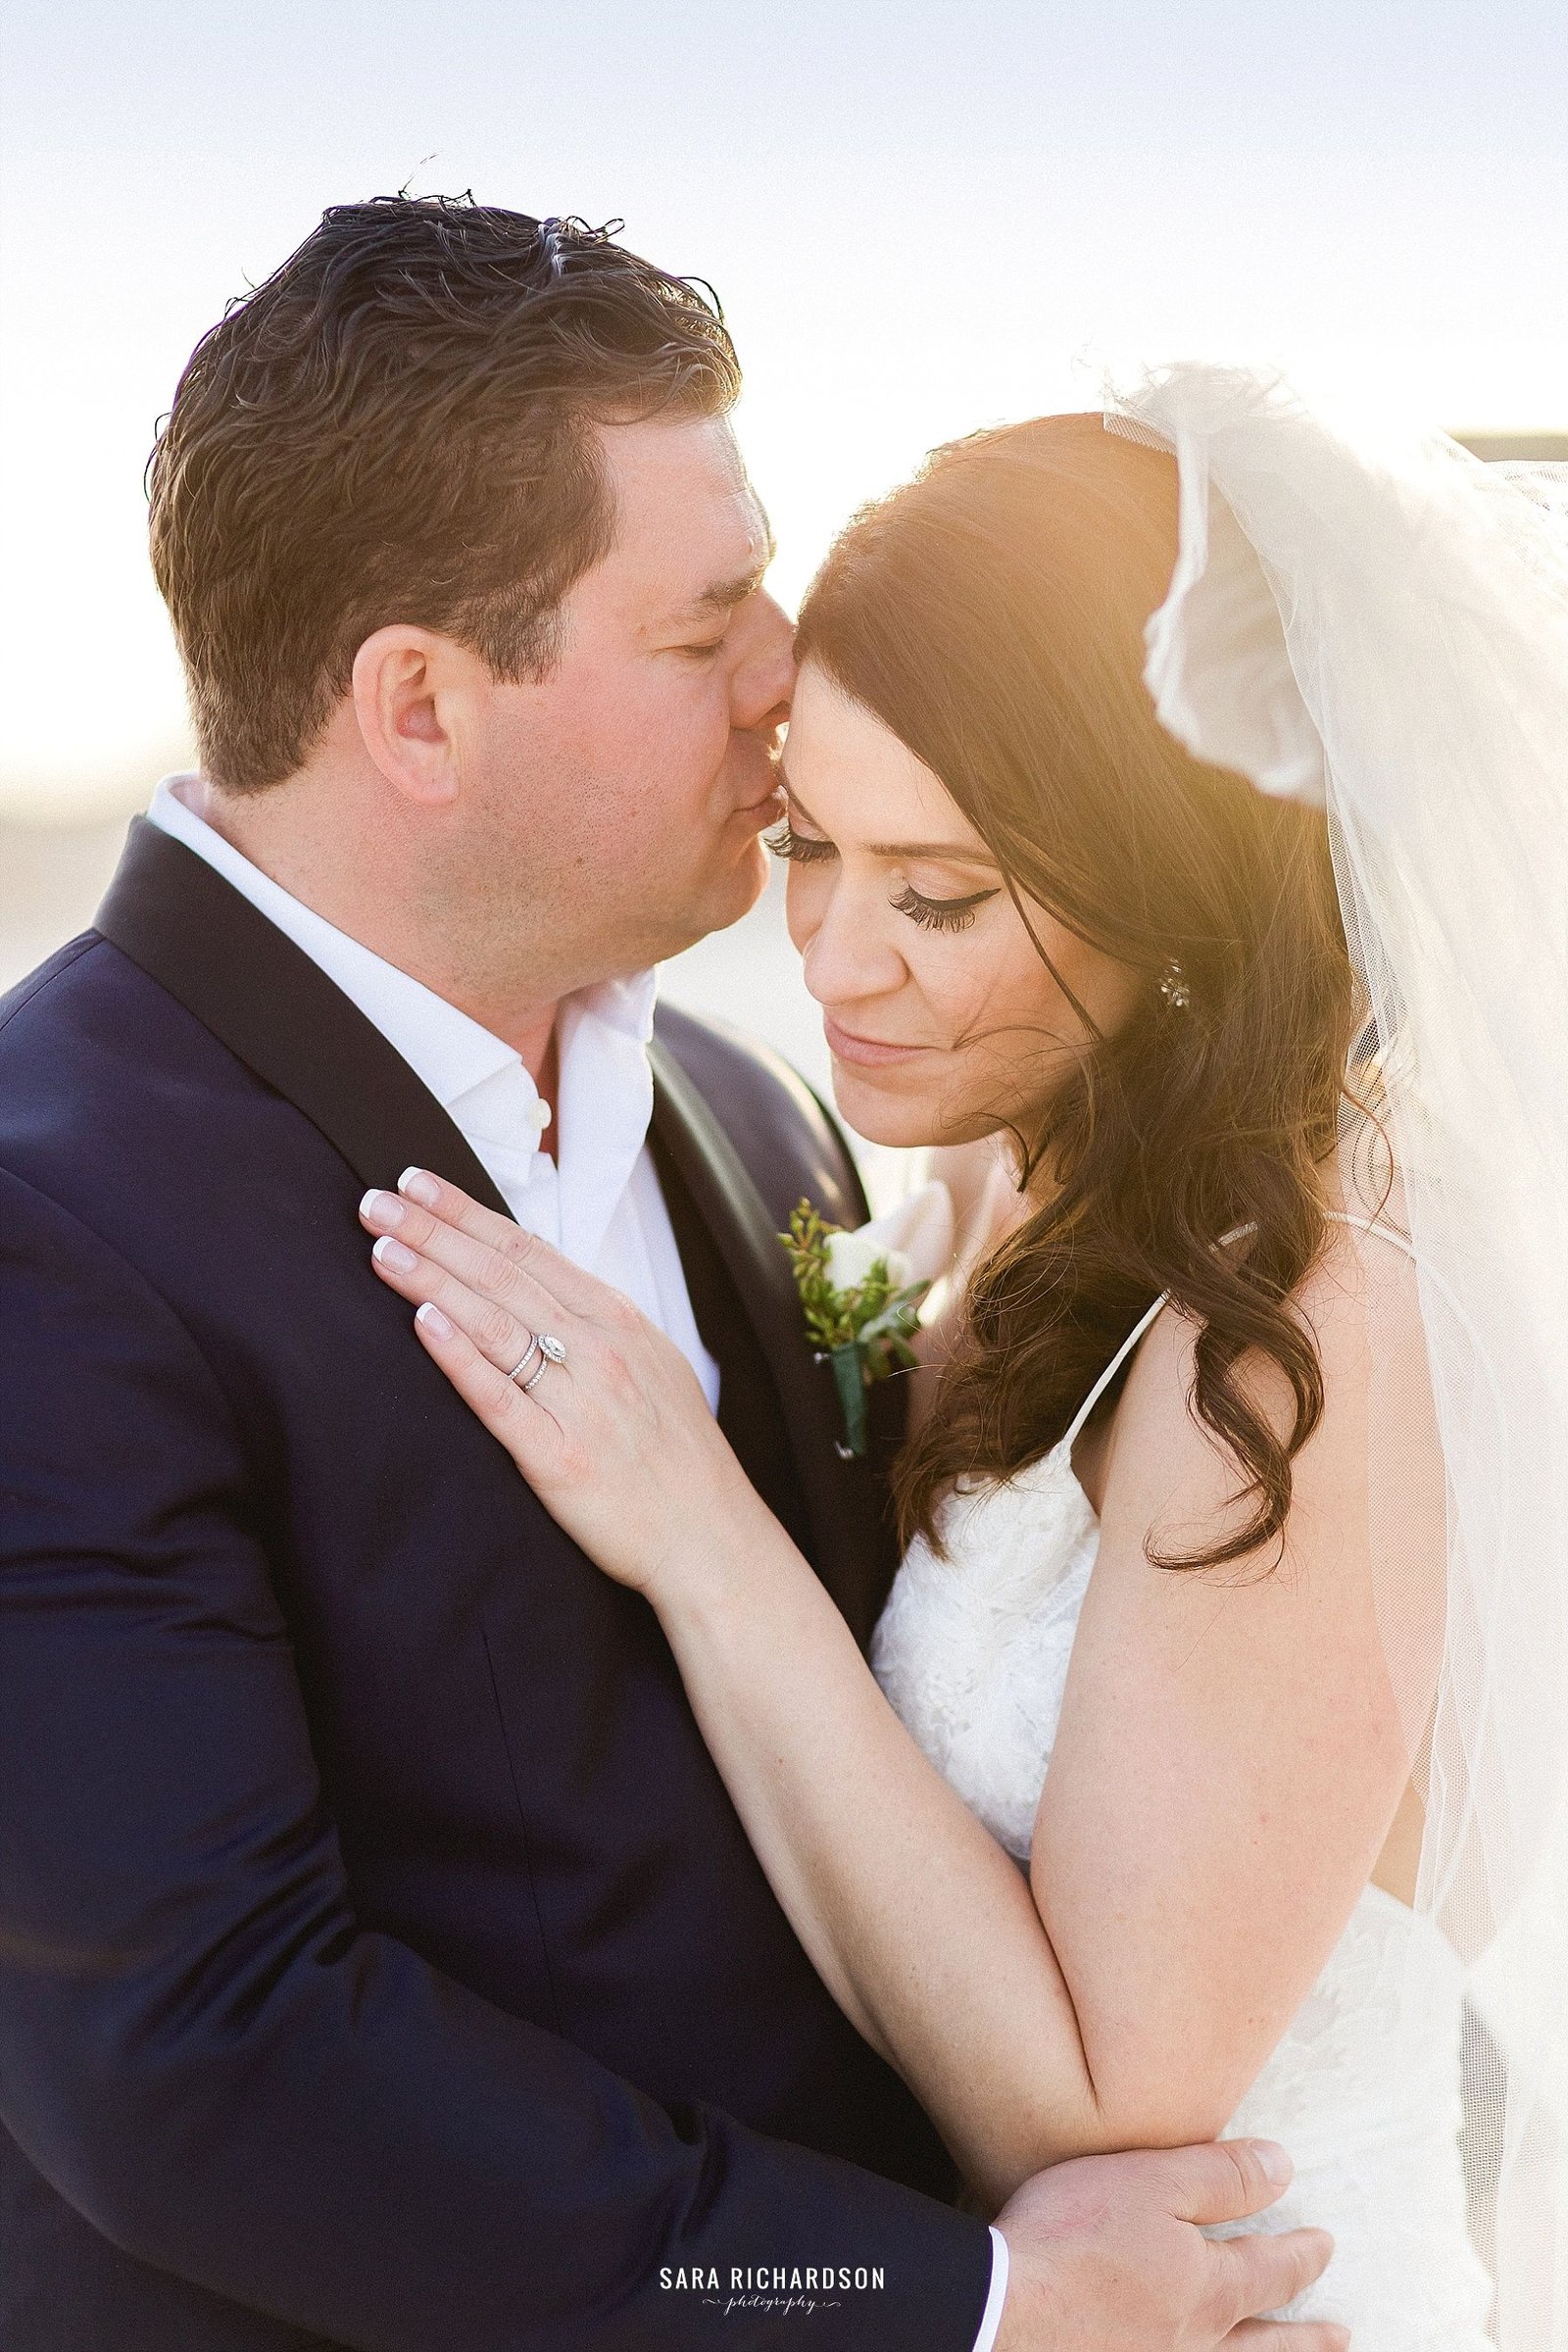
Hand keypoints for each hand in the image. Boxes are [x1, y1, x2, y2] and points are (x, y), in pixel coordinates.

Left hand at [359, 1169, 774, 1597]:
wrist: (711, 1539)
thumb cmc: (679, 1458)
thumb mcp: (652, 1366)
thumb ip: (598, 1325)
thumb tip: (539, 1288)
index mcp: (620, 1321)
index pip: (529, 1250)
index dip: (468, 1213)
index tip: (418, 1184)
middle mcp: (599, 1350)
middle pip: (502, 1274)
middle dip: (433, 1231)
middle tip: (375, 1201)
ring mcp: (579, 1402)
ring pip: (493, 1323)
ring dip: (431, 1278)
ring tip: (381, 1247)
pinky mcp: (558, 1458)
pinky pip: (499, 1399)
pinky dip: (459, 1356)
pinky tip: (422, 1322)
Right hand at [994, 2139, 1345, 2351]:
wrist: (1004, 2313)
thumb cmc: (1073, 2239)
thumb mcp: (1152, 2182)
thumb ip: (1221, 2178)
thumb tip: (1283, 2169)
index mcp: (1207, 2288)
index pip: (1270, 2270)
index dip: (1302, 2254)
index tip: (1326, 2245)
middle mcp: (1193, 2340)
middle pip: (1264, 2339)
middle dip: (1304, 2335)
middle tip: (1341, 2335)